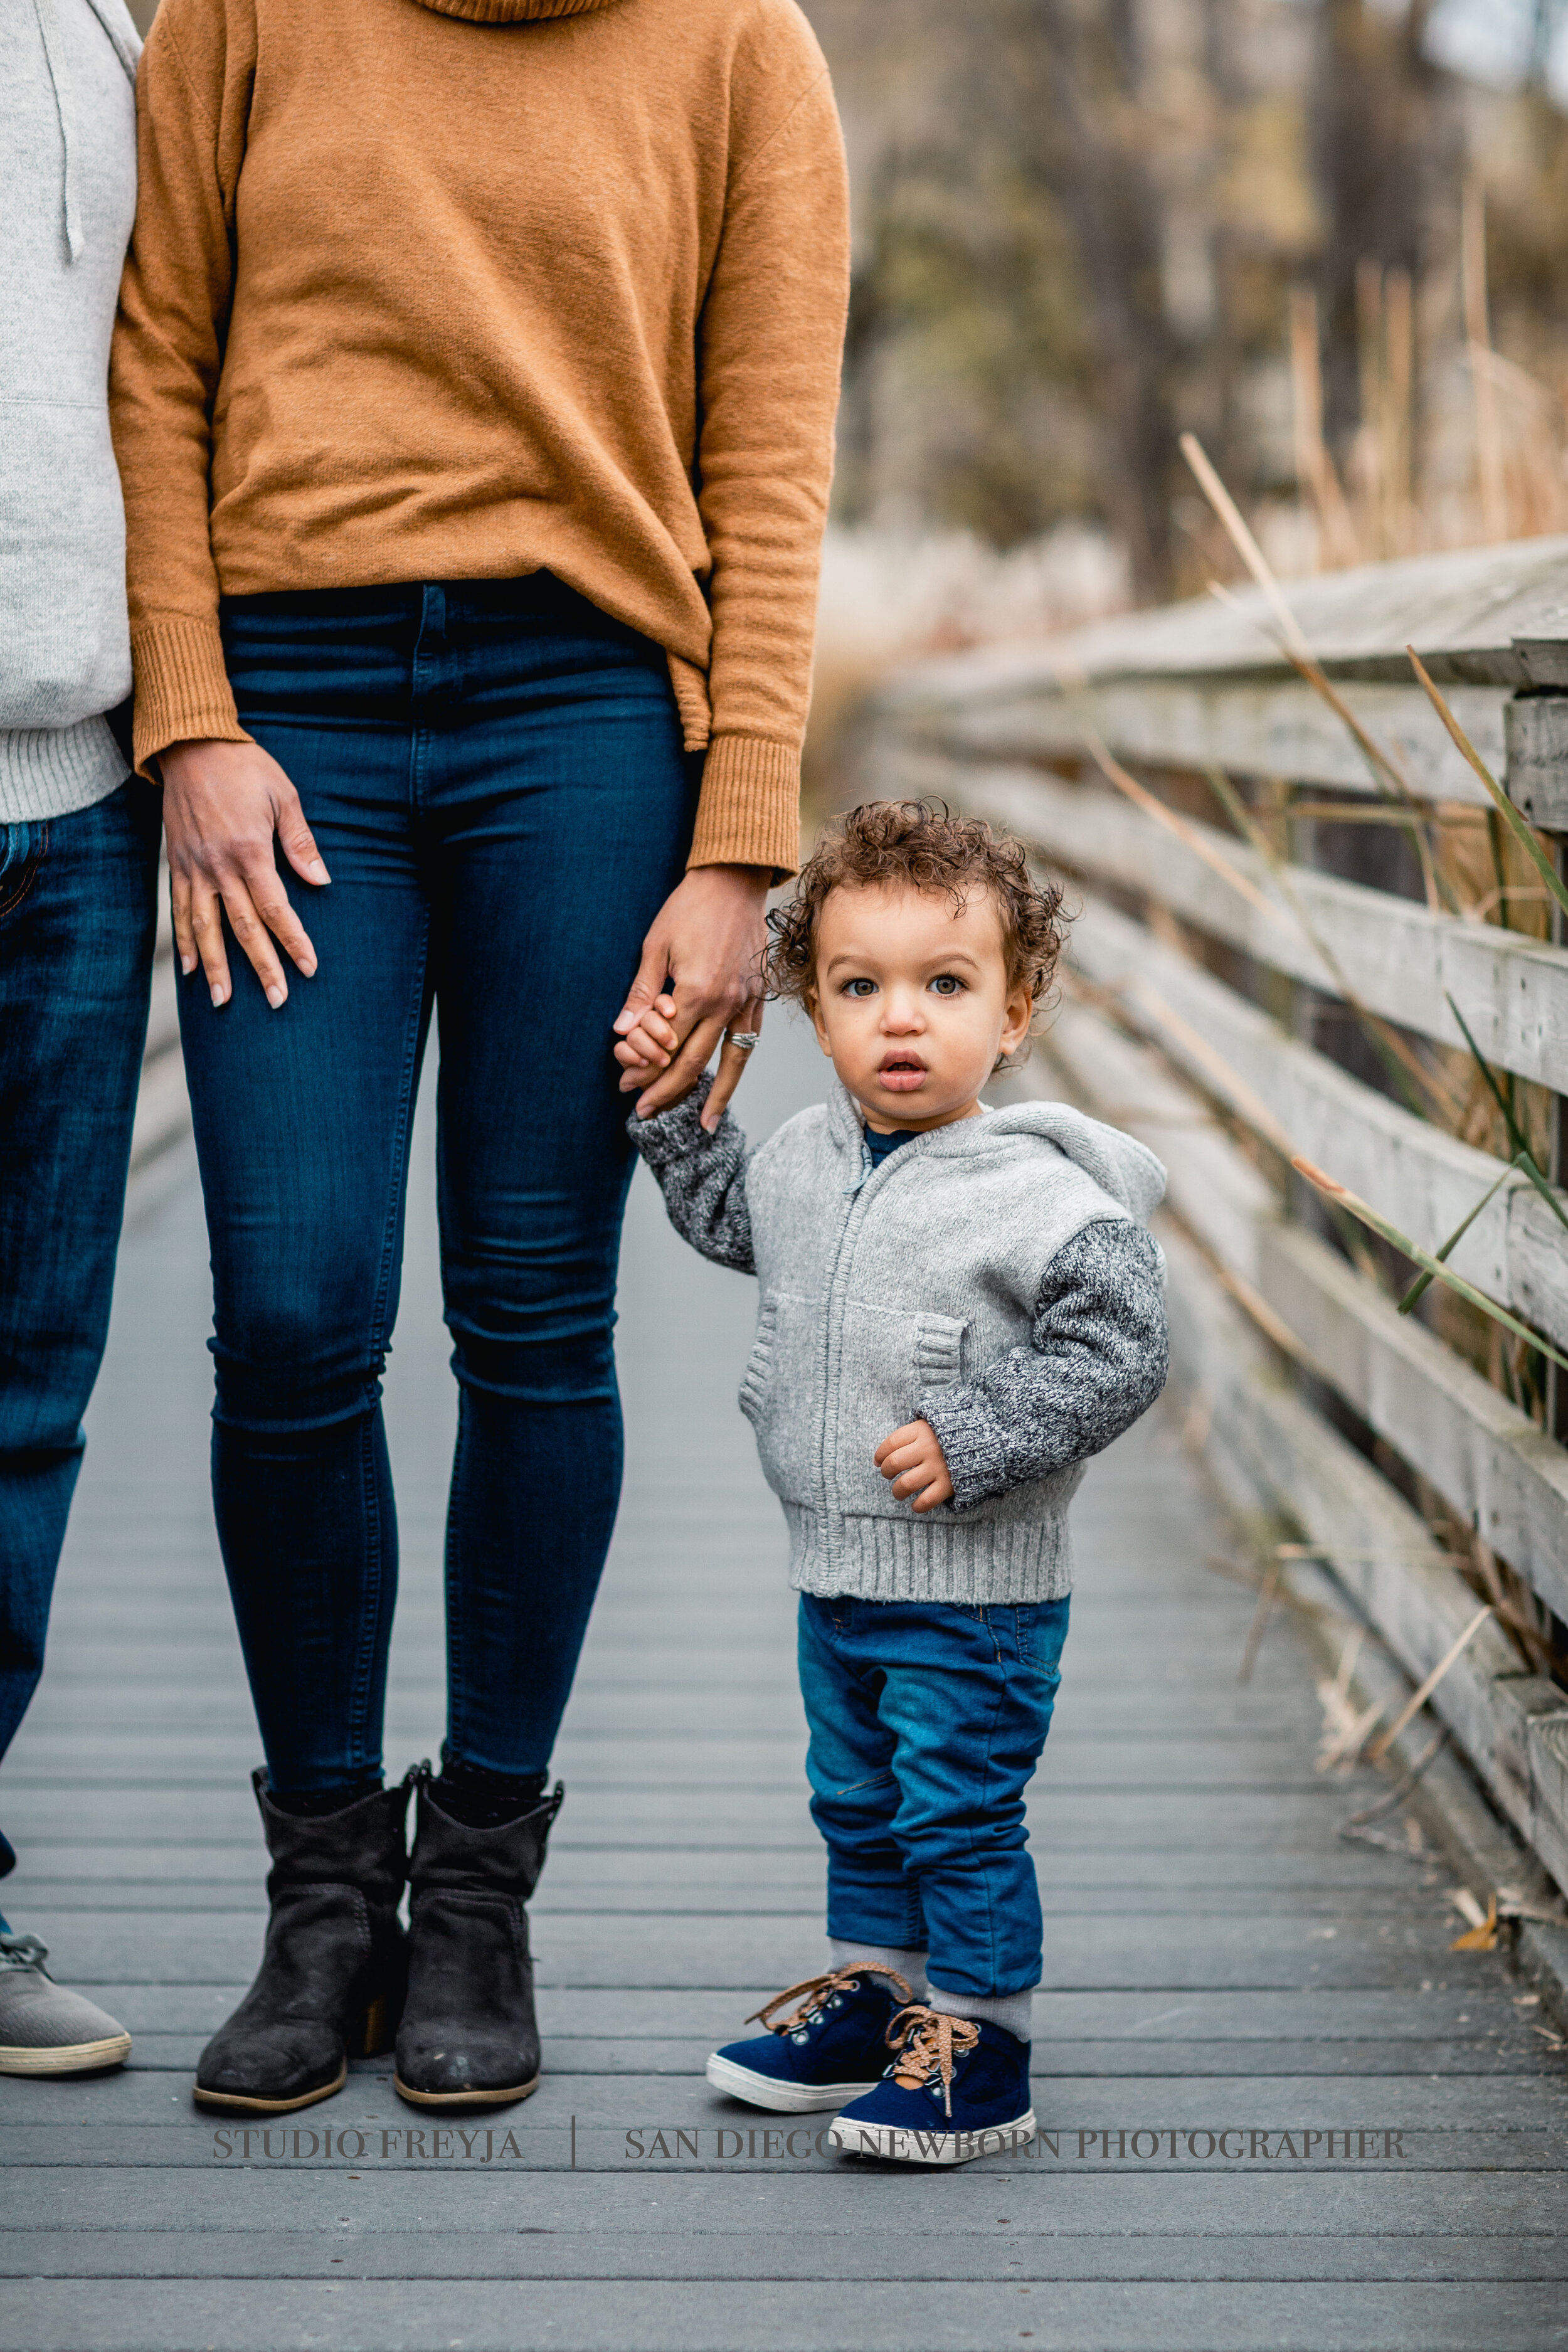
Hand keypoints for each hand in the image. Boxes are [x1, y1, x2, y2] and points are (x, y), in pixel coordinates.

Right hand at [160, 738, 328, 1008]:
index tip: (309, 968)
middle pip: (242, 928)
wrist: (191, 745)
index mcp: (249, 851)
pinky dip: (184, 941)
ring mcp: (194, 868)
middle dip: (261, 967)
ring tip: (224, 1000)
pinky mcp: (177, 864)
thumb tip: (322, 880)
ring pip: (205, 927)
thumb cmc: (244, 768)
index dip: (293, 941)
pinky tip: (189, 969)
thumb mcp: (283, 796)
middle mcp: (218, 866)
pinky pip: (180, 910)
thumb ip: (300, 842)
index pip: (275, 908)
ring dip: (215, 967)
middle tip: (276, 1000)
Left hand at [614, 864, 769, 1118]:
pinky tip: (728, 1086)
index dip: (645, 1071)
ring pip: (729, 1062)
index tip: (625, 1087)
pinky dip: (737, 1069)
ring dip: (715, 1096)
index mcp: (696, 991)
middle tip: (645, 1112)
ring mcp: (745, 1002)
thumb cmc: (689, 908)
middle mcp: (725, 1003)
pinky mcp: (756, 997)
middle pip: (694, 1062)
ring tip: (704, 1125)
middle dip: (667, 1091)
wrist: (733, 881)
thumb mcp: (655, 946)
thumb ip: (642, 993)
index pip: (667, 1047)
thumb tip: (622, 1031)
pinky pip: (748, 1042)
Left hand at [874, 1419, 954, 1512]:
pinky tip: (916, 1505)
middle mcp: (927, 1448)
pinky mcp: (948, 1484)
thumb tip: (882, 1457)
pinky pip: (926, 1500)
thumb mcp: (932, 1423)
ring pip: (906, 1484)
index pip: (891, 1443)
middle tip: (888, 1475)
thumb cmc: (952, 1433)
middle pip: (894, 1463)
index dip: (880, 1454)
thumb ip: (911, 1435)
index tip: (878, 1461)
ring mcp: (938, 1467)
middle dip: (886, 1472)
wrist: (985, 1439)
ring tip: (899, 1492)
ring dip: (898, 1492)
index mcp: (921, 1431)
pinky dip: (918, 1506)